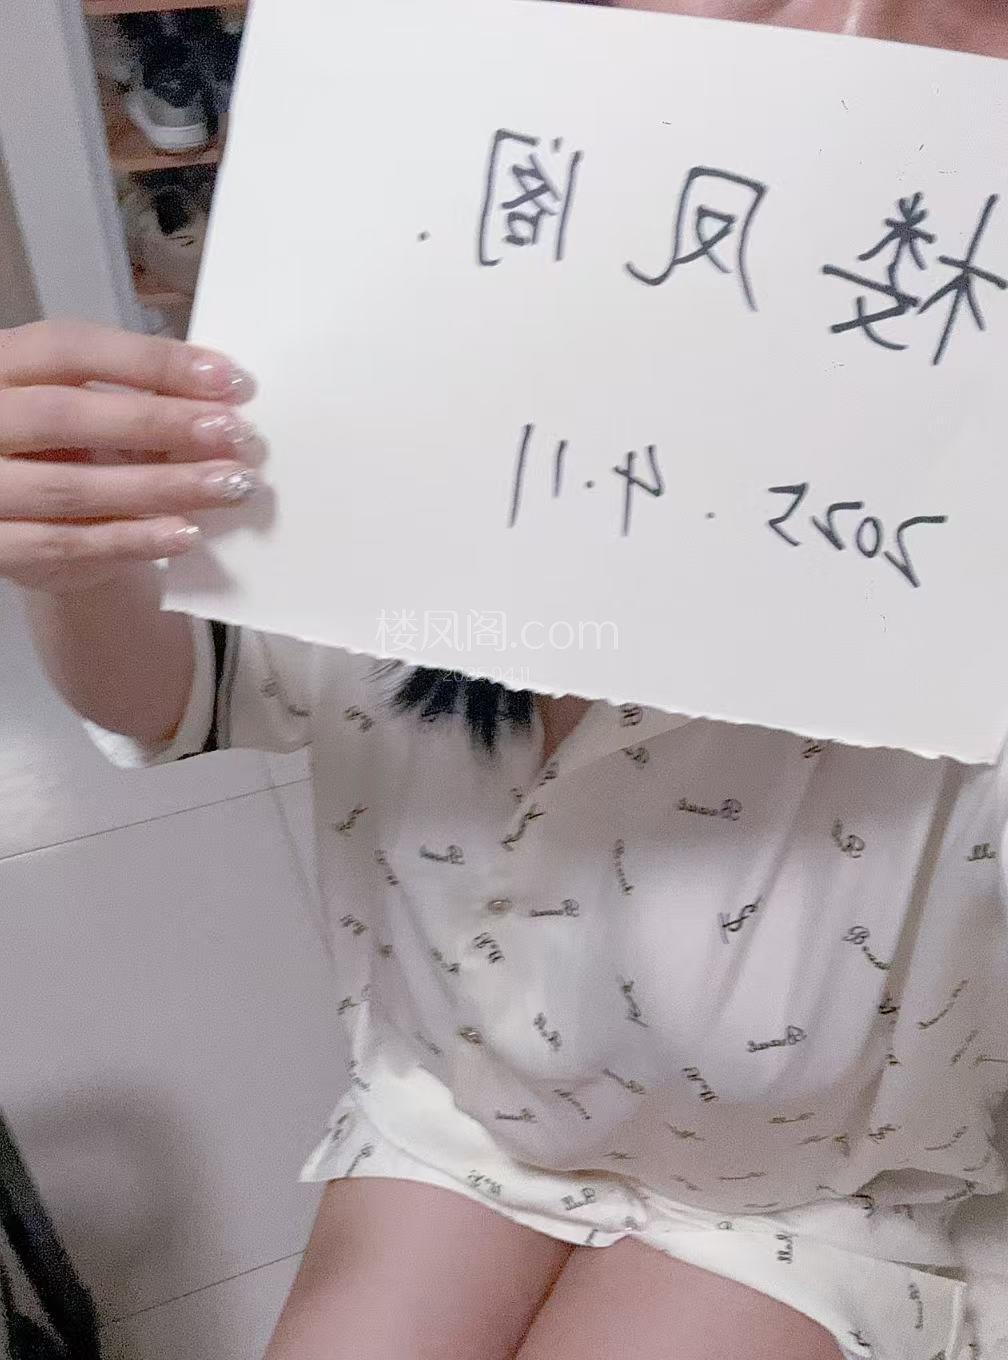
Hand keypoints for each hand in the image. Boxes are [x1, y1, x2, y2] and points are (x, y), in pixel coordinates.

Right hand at [0, 320, 261, 593]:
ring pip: (71, 487)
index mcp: (1, 366)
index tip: (227, 378)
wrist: (25, 530)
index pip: (68, 348)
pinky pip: (68, 545)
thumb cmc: (65, 452)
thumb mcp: (88, 412)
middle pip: (64, 414)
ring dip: (161, 486)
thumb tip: (222, 399)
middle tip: (232, 433)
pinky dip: (133, 539)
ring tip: (229, 484)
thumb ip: (137, 399)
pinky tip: (186, 533)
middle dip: (157, 423)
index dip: (150, 360)